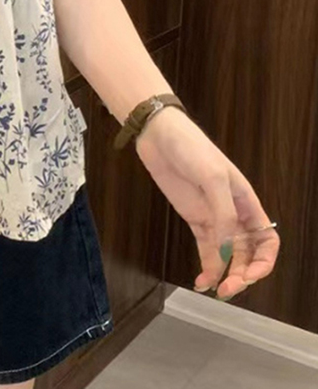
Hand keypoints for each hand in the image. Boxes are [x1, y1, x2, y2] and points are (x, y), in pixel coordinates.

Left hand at [134, 106, 279, 300]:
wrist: (160, 135)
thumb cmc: (192, 148)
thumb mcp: (212, 178)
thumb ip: (222, 215)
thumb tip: (227, 251)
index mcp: (246, 202)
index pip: (267, 240)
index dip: (264, 261)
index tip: (250, 275)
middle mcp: (233, 213)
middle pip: (247, 253)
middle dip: (242, 274)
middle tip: (227, 289)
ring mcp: (212, 217)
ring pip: (227, 255)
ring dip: (224, 275)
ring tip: (214, 290)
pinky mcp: (193, 218)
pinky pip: (206, 248)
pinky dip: (207, 266)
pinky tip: (201, 280)